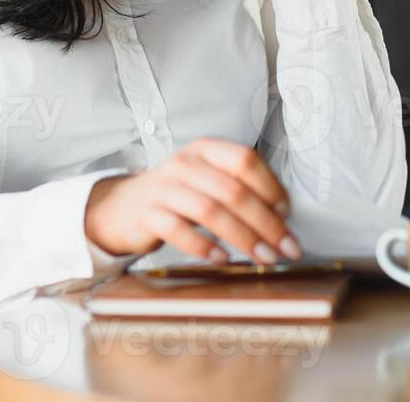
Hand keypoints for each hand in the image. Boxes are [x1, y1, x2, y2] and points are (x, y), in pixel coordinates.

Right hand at [84, 137, 302, 263]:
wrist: (123, 207)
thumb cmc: (179, 195)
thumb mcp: (208, 180)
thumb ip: (240, 188)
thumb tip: (283, 216)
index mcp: (206, 149)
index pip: (245, 160)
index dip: (271, 187)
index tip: (287, 215)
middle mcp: (185, 164)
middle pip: (233, 191)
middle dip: (266, 223)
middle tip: (286, 247)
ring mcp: (164, 188)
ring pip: (210, 211)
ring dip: (243, 238)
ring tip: (262, 258)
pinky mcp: (147, 215)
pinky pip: (178, 230)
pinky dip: (204, 246)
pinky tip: (222, 259)